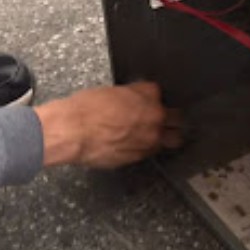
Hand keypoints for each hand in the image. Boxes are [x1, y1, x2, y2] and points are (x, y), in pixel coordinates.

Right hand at [35, 82, 182, 168]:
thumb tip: (132, 101)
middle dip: (171, 117)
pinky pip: (150, 151)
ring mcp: (149, 140)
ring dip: (167, 136)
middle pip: (177, 118)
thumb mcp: (110, 92)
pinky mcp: (139, 156)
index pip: (159, 93)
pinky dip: (146, 148)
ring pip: (172, 139)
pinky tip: (136, 144)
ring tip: (158, 134)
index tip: (147, 100)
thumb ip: (129, 96)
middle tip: (164, 118)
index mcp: (148, 96)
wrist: (72, 132)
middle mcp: (154, 118)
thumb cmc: (85, 110)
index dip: (152, 97)